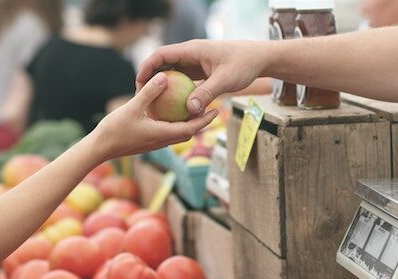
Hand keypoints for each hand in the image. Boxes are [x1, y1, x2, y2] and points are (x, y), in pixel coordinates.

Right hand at [90, 72, 218, 160]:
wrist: (99, 149)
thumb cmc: (114, 130)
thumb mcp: (132, 107)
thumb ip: (149, 92)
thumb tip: (164, 76)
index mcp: (162, 134)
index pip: (191, 128)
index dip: (205, 120)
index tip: (216, 110)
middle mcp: (162, 141)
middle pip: (188, 132)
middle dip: (201, 122)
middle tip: (212, 109)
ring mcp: (154, 143)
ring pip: (177, 134)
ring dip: (188, 124)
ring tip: (195, 110)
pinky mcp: (147, 142)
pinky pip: (166, 132)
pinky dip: (174, 124)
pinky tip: (170, 113)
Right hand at [136, 40, 268, 115]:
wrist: (258, 58)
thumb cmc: (244, 65)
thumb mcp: (225, 80)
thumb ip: (207, 93)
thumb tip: (190, 110)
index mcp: (192, 50)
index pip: (162, 54)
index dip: (147, 67)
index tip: (139, 82)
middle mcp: (190, 54)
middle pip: (163, 63)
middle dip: (150, 78)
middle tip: (140, 96)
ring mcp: (195, 62)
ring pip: (172, 72)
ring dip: (162, 85)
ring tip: (152, 102)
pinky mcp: (200, 71)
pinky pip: (183, 80)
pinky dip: (175, 90)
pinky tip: (172, 107)